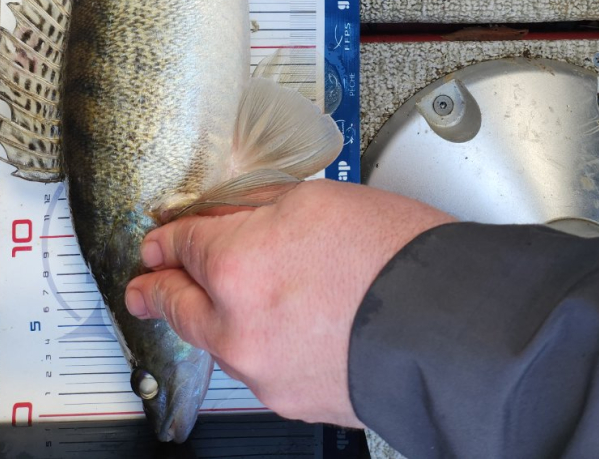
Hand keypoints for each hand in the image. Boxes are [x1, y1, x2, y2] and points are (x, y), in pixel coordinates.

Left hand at [124, 180, 453, 426]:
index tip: (162, 237)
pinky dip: (250, 342)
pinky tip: (269, 323)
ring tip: (208, 297)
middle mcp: (236, 327)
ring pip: (214, 339)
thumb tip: (227, 212)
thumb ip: (256, 206)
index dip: (168, 236)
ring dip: (208, 315)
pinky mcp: (290, 399)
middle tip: (146, 280)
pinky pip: (253, 364)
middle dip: (157, 287)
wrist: (451, 326)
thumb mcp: (316, 199)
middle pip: (177, 303)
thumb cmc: (396, 257)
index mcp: (235, 265)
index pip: (181, 245)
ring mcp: (262, 371)